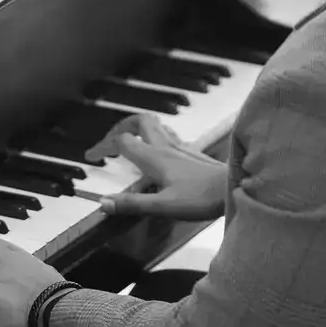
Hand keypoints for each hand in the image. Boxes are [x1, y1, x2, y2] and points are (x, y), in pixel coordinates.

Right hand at [85, 112, 225, 220]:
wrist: (234, 187)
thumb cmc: (201, 197)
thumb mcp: (162, 206)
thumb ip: (132, 204)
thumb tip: (103, 203)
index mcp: (154, 157)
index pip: (121, 142)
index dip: (103, 146)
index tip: (91, 157)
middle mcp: (165, 146)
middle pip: (138, 121)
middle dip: (121, 126)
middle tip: (110, 139)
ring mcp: (180, 146)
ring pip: (155, 124)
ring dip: (139, 127)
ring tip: (130, 138)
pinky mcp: (192, 152)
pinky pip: (169, 134)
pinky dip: (156, 135)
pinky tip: (159, 149)